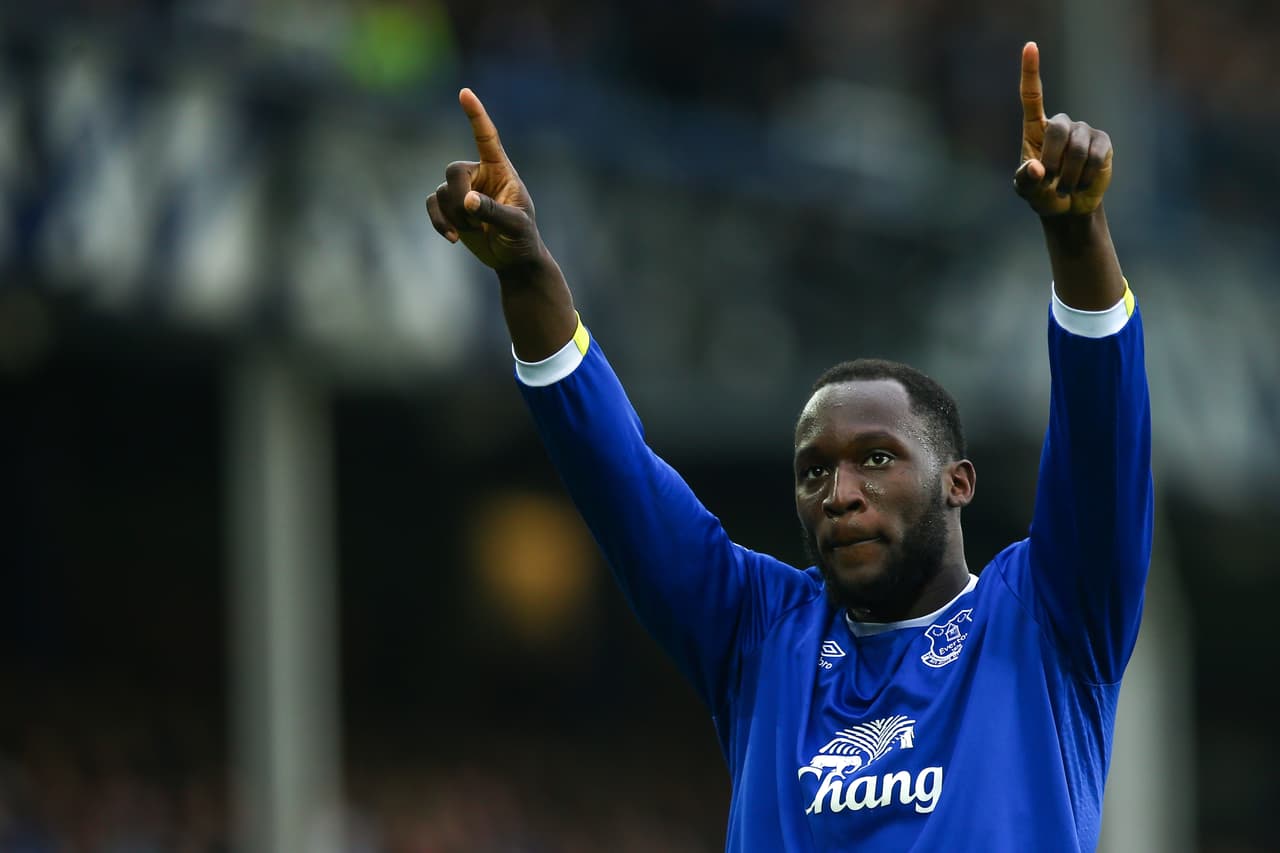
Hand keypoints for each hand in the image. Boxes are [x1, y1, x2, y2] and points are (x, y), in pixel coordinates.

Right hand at [426, 89, 544, 270]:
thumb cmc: (522, 238)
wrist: (513, 259)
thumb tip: (468, 201)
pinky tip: (454, 239)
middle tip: (471, 221)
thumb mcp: (515, 225)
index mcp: (500, 170)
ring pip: (442, 191)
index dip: (476, 115)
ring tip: (473, 231)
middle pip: (453, 170)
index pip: (487, 138)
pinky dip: (439, 222)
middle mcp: (480, 174)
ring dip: (454, 216)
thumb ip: (494, 212)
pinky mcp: (450, 208)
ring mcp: (463, 190)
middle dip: (457, 198)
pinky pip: (432, 204)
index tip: (465, 93)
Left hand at [1014, 42, 1112, 216]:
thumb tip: (1037, 167)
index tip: (1030, 46)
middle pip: (1058, 129)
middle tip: (1051, 180)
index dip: (1031, 71)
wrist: (1068, 206)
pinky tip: (1082, 183)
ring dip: (1069, 175)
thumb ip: (1027, 180)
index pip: (1032, 96)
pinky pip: (1096, 156)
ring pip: (1077, 148)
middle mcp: (1061, 124)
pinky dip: (1086, 176)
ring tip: (1066, 187)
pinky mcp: (1103, 142)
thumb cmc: (1042, 193)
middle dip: (1053, 160)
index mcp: (1035, 129)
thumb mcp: (1027, 190)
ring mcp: (1084, 131)